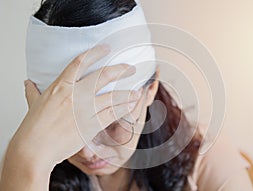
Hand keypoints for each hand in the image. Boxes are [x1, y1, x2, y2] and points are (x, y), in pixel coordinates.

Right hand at [7, 44, 140, 168]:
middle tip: (131, 69)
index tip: (106, 49)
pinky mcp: (92, 124)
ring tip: (137, 92)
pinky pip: (113, 114)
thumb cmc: (33, 127)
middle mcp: (76, 94)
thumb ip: (33, 92)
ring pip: (113, 96)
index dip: (96, 53)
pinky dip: (123, 109)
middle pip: (103, 75)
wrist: (36, 148)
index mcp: (61, 86)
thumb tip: (28, 83)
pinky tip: (131, 107)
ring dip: (127, 93)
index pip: (80, 62)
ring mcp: (85, 109)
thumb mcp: (33, 104)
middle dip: (121, 70)